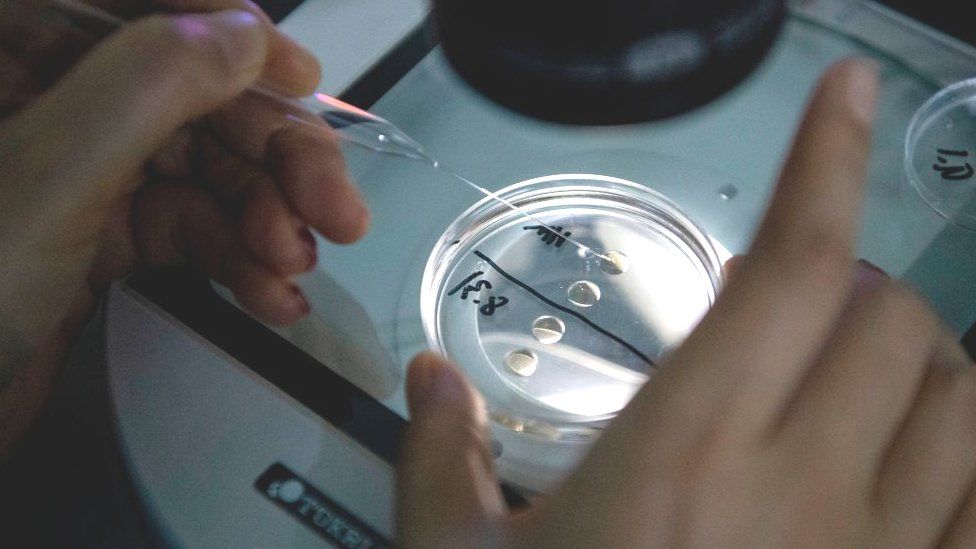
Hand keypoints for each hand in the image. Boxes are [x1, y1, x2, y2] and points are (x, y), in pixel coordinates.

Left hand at [0, 1, 367, 452]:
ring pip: (207, 167)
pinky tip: (270, 293)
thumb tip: (242, 35)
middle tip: (333, 207)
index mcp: (16, 53)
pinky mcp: (103, 230)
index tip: (299, 78)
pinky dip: (241, 260)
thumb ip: (147, 87)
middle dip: (275, 157)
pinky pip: (193, 225)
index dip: (229, 34)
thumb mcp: (46, 177)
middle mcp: (52, 101)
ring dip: (268, 219)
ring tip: (292, 265)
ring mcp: (81, 168)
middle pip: (196, 96)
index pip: (143, 10)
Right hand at [396, 59, 975, 547]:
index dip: (825, 160)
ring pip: (961, 397)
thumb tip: (428, 389)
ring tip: (861, 367)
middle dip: (853, 285)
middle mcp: (800, 490)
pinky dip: (965, 456)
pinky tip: (919, 460)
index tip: (846, 96)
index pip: (790, 265)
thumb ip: (443, 462)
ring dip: (918, 356)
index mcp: (685, 452)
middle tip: (796, 306)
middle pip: (891, 317)